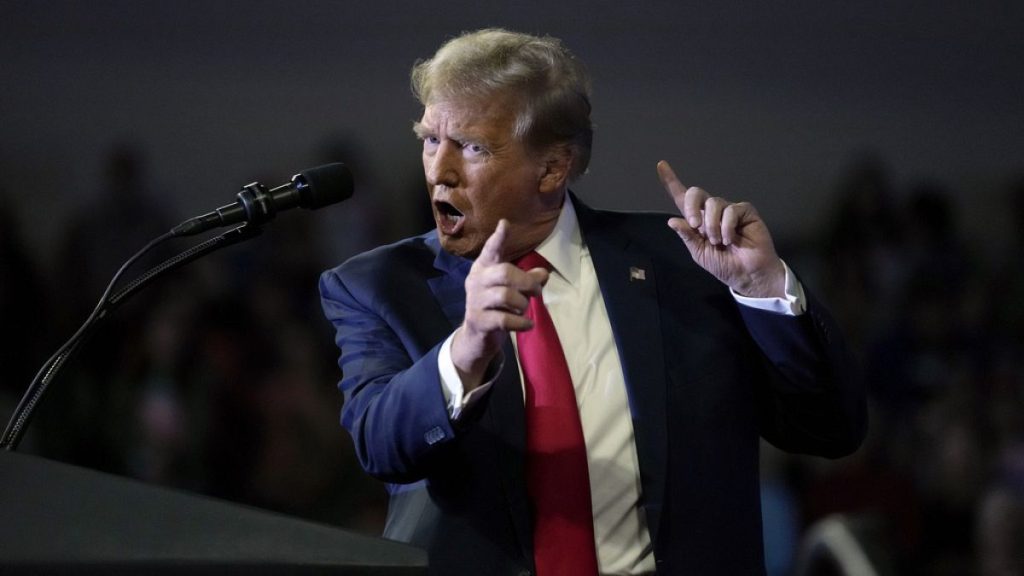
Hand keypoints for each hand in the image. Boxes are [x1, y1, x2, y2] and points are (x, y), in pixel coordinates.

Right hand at [451, 219, 548, 389]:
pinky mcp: (478, 321)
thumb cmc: (496, 307)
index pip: (490, 249)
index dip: (498, 238)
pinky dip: (521, 322)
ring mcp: (475, 301)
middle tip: (537, 291)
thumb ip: (527, 279)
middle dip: (526, 281)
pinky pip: (504, 319)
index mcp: (484, 268)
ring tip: (525, 309)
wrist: (476, 337)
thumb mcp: (512, 291)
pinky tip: (528, 324)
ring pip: (505, 296)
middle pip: (504, 272)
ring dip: (523, 303)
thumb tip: (544, 273)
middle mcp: (476, 281)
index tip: (505, 224)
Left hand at [657, 160, 784, 297]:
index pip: (682, 198)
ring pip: (714, 203)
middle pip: (696, 193)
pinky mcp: (745, 211)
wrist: (746, 274)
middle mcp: (712, 211)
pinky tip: (731, 239)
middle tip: (695, 226)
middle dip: (692, 207)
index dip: (672, 182)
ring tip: (719, 242)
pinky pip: (731, 210)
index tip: (661, 165)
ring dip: (713, 226)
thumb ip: (687, 236)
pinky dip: (727, 227)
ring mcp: (728, 209)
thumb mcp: (699, 253)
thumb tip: (672, 220)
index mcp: (697, 221)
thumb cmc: (724, 265)